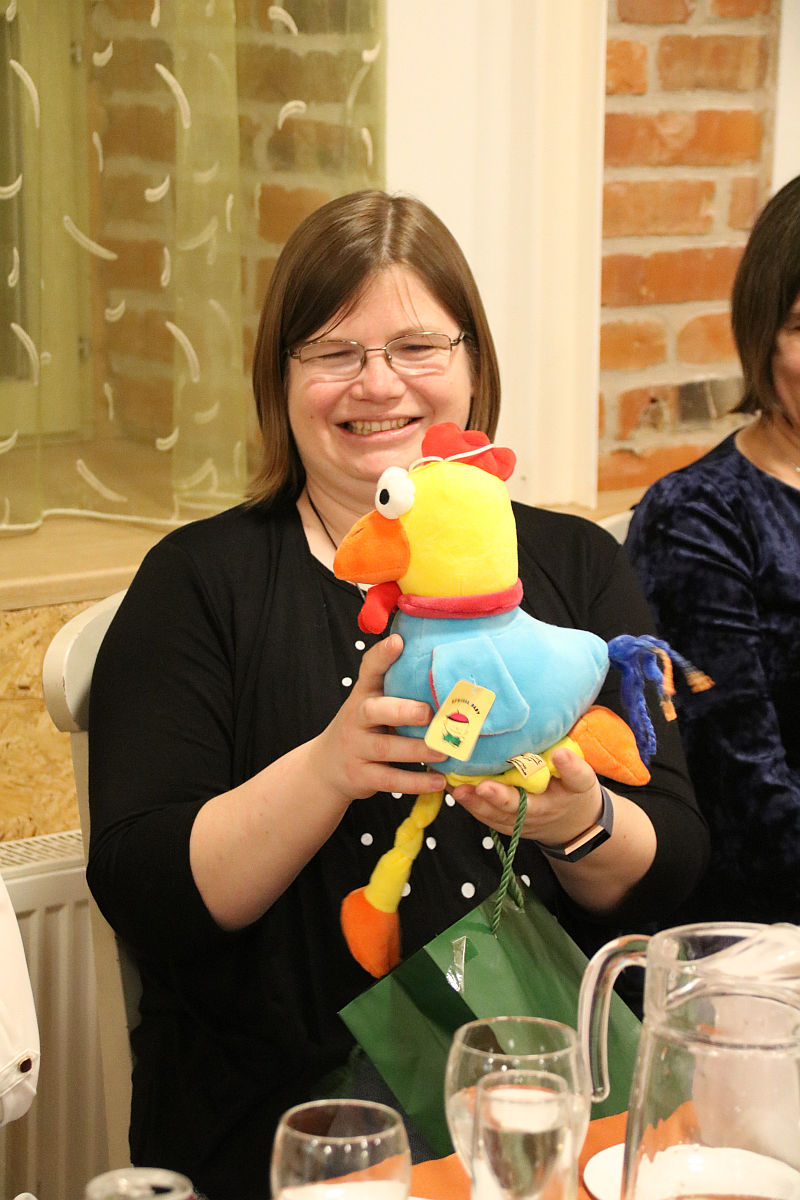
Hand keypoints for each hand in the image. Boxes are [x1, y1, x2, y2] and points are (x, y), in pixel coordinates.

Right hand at [311, 634, 447, 807]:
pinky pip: (389, 779)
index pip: (369, 669)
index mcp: (364, 693)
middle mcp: (356, 717)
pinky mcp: (361, 776)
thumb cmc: (365, 728)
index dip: (382, 655)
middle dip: (402, 711)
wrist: (327, 767)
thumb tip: (446, 667)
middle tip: (428, 713)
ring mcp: (356, 747)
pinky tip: (439, 781)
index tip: (398, 642)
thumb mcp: (373, 702)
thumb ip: (397, 688)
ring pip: (385, 748)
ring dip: (417, 750)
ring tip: (445, 751)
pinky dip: (415, 782)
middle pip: (373, 710)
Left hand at [449, 746, 603, 846]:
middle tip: (482, 786)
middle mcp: (542, 811)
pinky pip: (486, 816)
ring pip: (497, 815)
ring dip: (476, 803)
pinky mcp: (505, 824)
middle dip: (499, 798)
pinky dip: (469, 804)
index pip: (573, 780)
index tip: (560, 755)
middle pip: (521, 807)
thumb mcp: (581, 777)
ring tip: (457, 788)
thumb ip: (572, 763)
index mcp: (568, 793)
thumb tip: (559, 746)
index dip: (568, 768)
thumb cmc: (573, 792)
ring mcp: (522, 822)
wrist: (570, 825)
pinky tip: (450, 788)